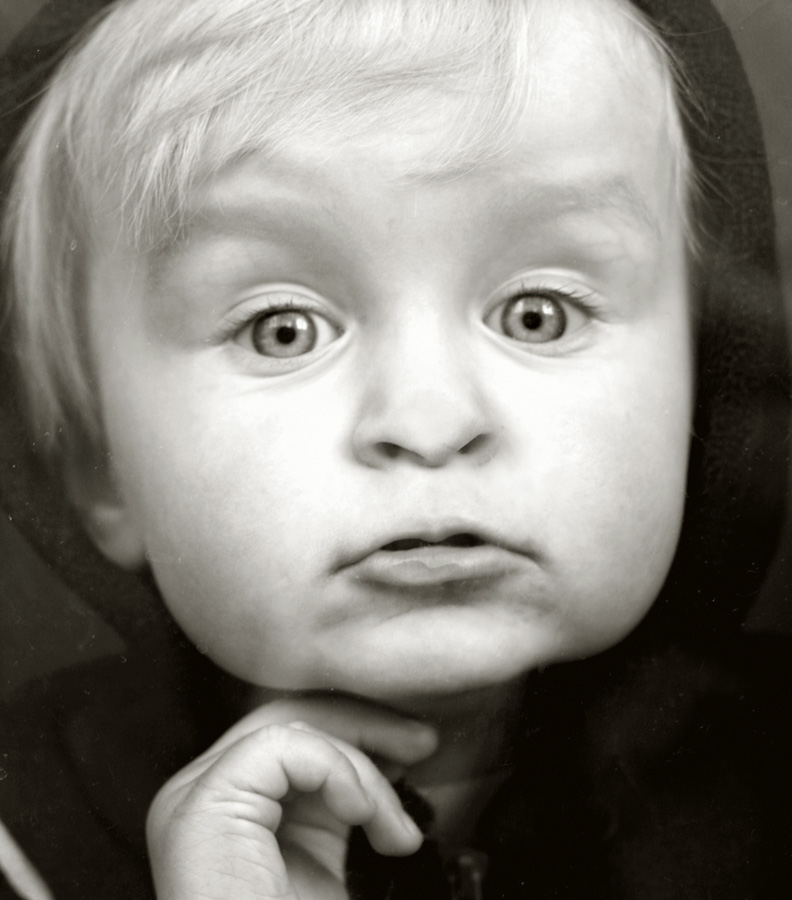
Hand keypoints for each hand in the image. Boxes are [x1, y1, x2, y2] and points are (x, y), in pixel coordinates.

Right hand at [146, 696, 437, 899]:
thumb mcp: (327, 861)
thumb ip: (341, 806)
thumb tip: (394, 758)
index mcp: (229, 805)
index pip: (292, 731)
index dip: (356, 727)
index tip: (416, 746)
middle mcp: (200, 791)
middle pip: (289, 716)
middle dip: (365, 724)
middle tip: (424, 743)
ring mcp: (194, 795)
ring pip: (290, 726)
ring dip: (359, 766)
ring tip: (392, 825)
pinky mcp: (204, 804)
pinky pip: (280, 747)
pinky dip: (334, 769)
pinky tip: (360, 812)